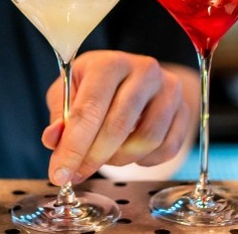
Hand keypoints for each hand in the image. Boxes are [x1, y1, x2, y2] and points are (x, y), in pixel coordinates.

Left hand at [41, 50, 197, 185]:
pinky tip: (128, 152)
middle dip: (92, 158)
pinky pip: (167, 149)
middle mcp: (143, 71)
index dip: (72, 147)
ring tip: (104, 156)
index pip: (88, 110)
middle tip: (76, 174)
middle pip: (117, 127)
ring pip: (145, 141)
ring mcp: (169, 90)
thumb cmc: (94, 84)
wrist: (134, 76)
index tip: (59, 173)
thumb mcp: (69, 91)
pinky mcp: (184, 109)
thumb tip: (52, 140)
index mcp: (108, 63)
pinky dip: (144, 160)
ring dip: (119, 159)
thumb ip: (59, 116)